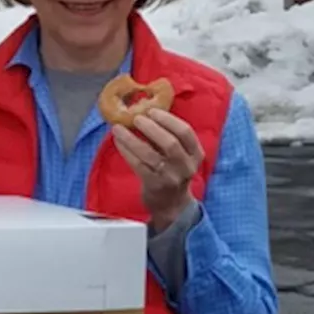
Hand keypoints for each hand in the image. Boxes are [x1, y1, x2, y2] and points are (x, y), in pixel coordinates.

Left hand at [112, 108, 203, 230]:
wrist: (171, 204)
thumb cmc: (172, 171)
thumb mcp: (180, 154)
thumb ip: (169, 135)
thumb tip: (144, 109)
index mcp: (195, 154)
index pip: (186, 132)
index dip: (168, 119)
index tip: (151, 110)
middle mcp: (186, 166)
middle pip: (170, 143)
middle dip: (151, 127)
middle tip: (135, 118)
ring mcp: (170, 177)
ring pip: (150, 154)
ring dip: (132, 139)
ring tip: (118, 128)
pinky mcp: (154, 185)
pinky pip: (138, 165)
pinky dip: (126, 151)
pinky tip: (118, 141)